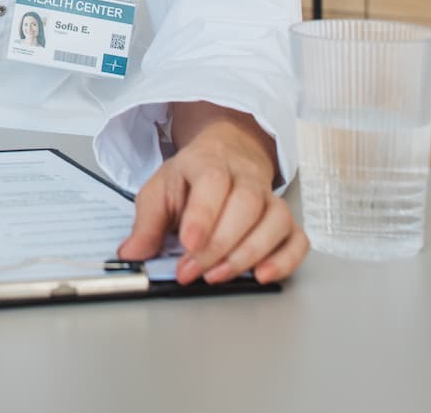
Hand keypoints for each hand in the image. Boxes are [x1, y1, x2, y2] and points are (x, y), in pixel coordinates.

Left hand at [115, 111, 307, 285]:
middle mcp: (246, 177)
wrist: (226, 154)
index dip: (203, 214)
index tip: (188, 243)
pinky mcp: (286, 220)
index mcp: (209, 162)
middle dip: (219, 245)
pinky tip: (262, 275)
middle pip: (246, 205)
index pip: (213, 182)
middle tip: (193, 272)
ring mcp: (270, 198)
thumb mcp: (160, 191)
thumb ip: (147, 223)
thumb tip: (132, 254)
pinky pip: (298, 239)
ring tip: (219, 276)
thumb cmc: (190, 179)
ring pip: (276, 221)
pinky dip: (286, 260)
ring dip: (248, 254)